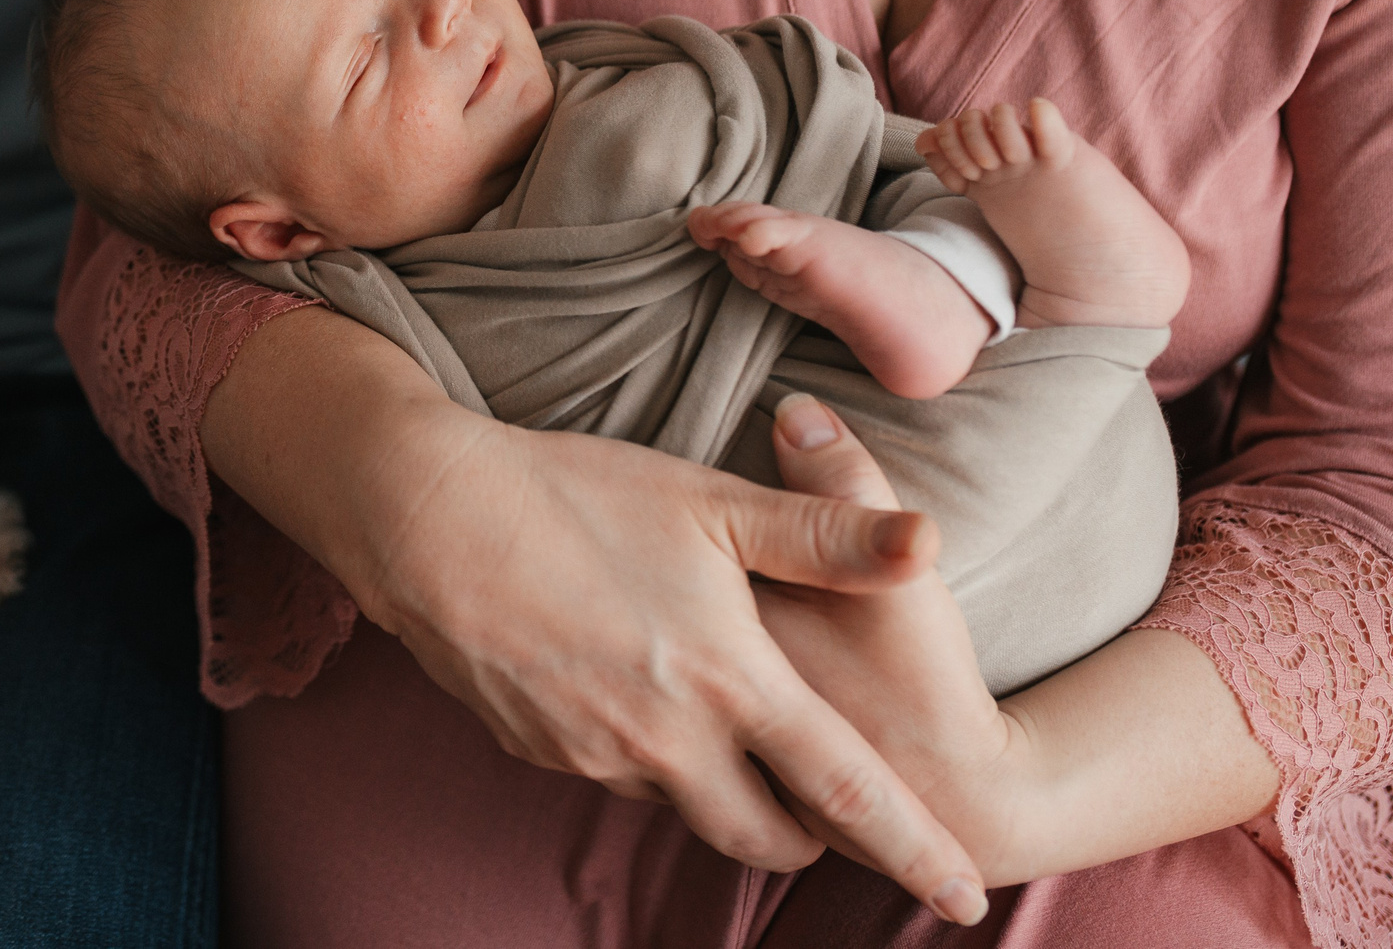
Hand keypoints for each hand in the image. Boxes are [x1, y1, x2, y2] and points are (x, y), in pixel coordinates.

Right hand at [210, 311, 988, 924]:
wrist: (424, 516)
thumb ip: (824, 534)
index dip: (914, 851)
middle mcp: (667, 740)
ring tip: (710, 719)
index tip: (968, 898)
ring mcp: (596, 754)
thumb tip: (930, 540)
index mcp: (728, 681)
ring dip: (715, 783)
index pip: (847, 794)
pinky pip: (613, 772)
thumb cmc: (573, 494)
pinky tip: (623, 683)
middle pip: (764, 837)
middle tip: (819, 800)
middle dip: (805, 836)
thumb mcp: (708, 500)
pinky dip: (641, 750)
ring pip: (684, 803)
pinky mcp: (538, 749)